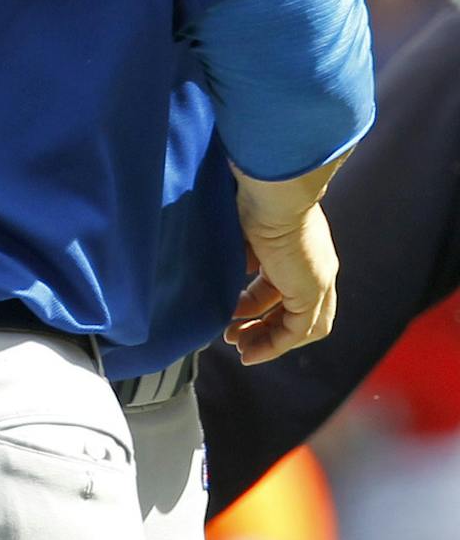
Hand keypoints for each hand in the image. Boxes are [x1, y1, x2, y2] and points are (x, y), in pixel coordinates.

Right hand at [226, 202, 338, 363]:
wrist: (273, 189)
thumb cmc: (253, 196)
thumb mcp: (243, 230)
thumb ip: (238, 252)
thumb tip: (222, 270)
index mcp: (299, 250)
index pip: (284, 290)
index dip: (259, 307)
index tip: (233, 314)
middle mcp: (314, 268)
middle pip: (296, 313)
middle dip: (263, 328)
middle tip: (234, 337)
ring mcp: (317, 281)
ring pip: (302, 327)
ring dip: (269, 341)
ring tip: (240, 348)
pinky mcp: (311, 291)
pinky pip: (297, 330)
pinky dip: (274, 345)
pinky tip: (250, 350)